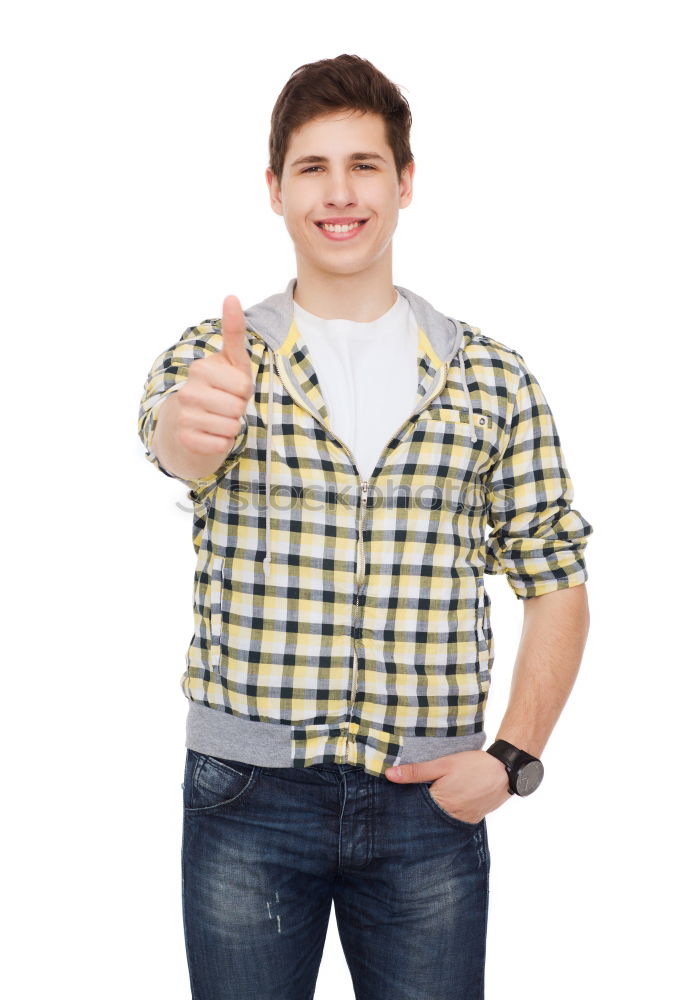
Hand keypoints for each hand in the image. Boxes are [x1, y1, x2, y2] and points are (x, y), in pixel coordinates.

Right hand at [175, 295, 254, 455]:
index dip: (244, 390)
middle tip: (225, 406)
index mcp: (201, 369)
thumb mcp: (231, 361)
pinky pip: (221, 445)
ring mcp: (184, 415)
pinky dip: (222, 443)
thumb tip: (231, 296)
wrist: (189, 423)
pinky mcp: (185, 439)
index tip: (232, 387)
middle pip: (238, 407)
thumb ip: (234, 331)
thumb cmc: (219, 388)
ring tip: (218, 419)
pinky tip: (210, 434)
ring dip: (231, 427)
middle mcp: (188, 390)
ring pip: (231, 427)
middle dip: (238, 410)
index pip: (243, 386)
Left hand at [385, 750, 512, 823]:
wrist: (506, 771)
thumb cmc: (474, 765)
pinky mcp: (471, 820)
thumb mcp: (442, 764)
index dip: (402, 804)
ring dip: (430, 813)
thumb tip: (389, 775)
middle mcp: (450, 818)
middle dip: (415, 812)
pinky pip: (452, 820)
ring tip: (422, 802)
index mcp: (440, 804)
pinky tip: (441, 804)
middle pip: (425, 818)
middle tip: (403, 802)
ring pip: (438, 820)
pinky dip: (444, 814)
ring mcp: (462, 821)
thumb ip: (416, 771)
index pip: (413, 810)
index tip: (391, 800)